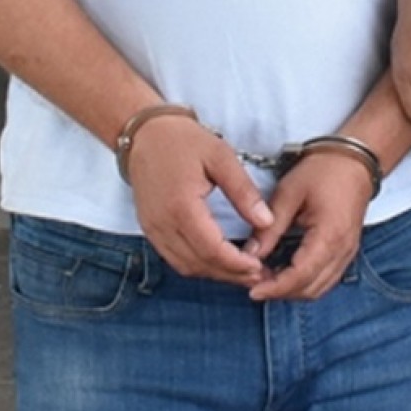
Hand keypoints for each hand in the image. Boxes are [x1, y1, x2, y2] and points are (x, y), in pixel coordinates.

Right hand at [125, 114, 273, 285]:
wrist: (145, 135)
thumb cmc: (184, 141)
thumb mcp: (221, 157)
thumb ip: (243, 192)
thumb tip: (266, 221)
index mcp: (181, 207)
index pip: (212, 249)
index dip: (237, 264)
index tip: (261, 266)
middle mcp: (163, 224)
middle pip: (199, 264)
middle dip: (231, 274)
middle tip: (260, 275)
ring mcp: (153, 229)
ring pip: (186, 266)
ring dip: (215, 273)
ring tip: (244, 272)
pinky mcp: (151, 230)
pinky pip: (175, 258)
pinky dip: (198, 265)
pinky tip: (220, 261)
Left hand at [244, 150, 375, 300]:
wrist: (355, 161)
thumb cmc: (323, 171)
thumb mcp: (289, 194)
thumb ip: (269, 228)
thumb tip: (250, 254)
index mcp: (329, 235)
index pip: (301, 276)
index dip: (275, 288)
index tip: (252, 290)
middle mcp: (343, 250)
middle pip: (310, 289)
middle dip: (281, 292)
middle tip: (254, 283)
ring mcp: (348, 252)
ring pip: (319, 288)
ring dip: (293, 290)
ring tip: (267, 279)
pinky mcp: (347, 251)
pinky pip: (327, 278)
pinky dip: (305, 282)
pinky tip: (286, 272)